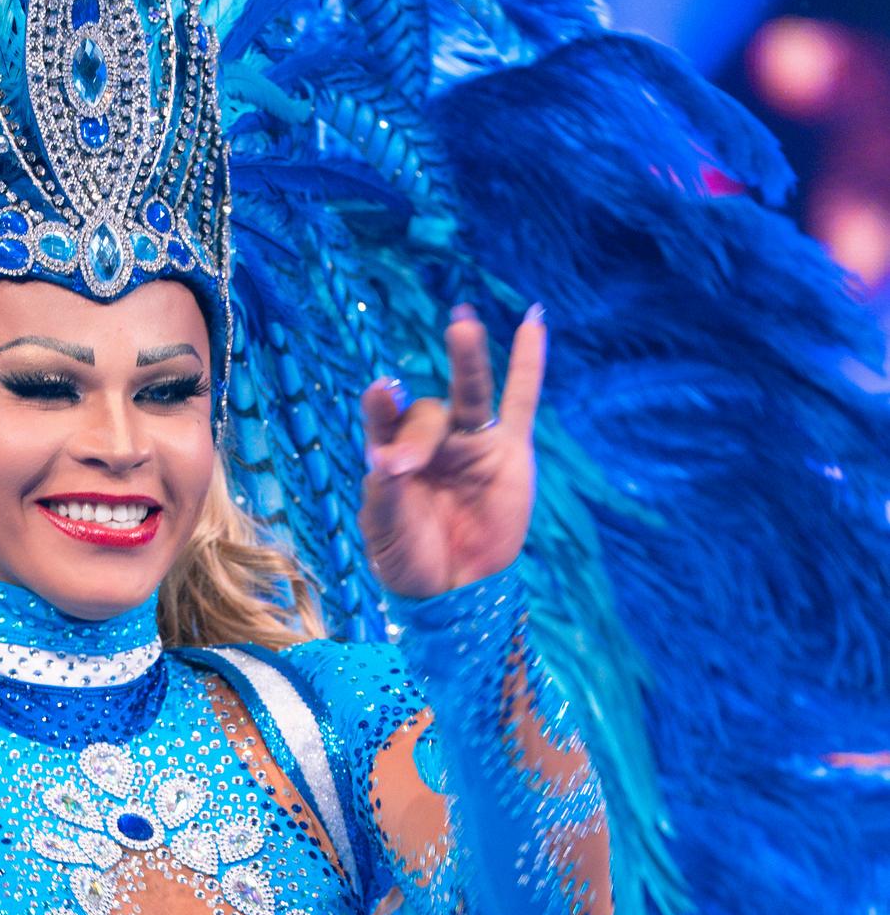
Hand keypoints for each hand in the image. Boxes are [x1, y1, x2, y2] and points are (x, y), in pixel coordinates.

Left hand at [358, 303, 546, 599]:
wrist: (455, 592)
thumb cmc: (409, 562)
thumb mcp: (387, 533)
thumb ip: (386, 493)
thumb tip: (385, 459)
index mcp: (392, 456)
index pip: (384, 421)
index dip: (382, 410)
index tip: (381, 394)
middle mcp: (430, 442)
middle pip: (426, 416)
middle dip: (418, 436)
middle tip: (406, 464)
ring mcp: (471, 443)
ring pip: (469, 394)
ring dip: (466, 358)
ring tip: (461, 324)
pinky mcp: (508, 452)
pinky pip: (521, 401)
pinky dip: (528, 364)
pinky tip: (532, 322)